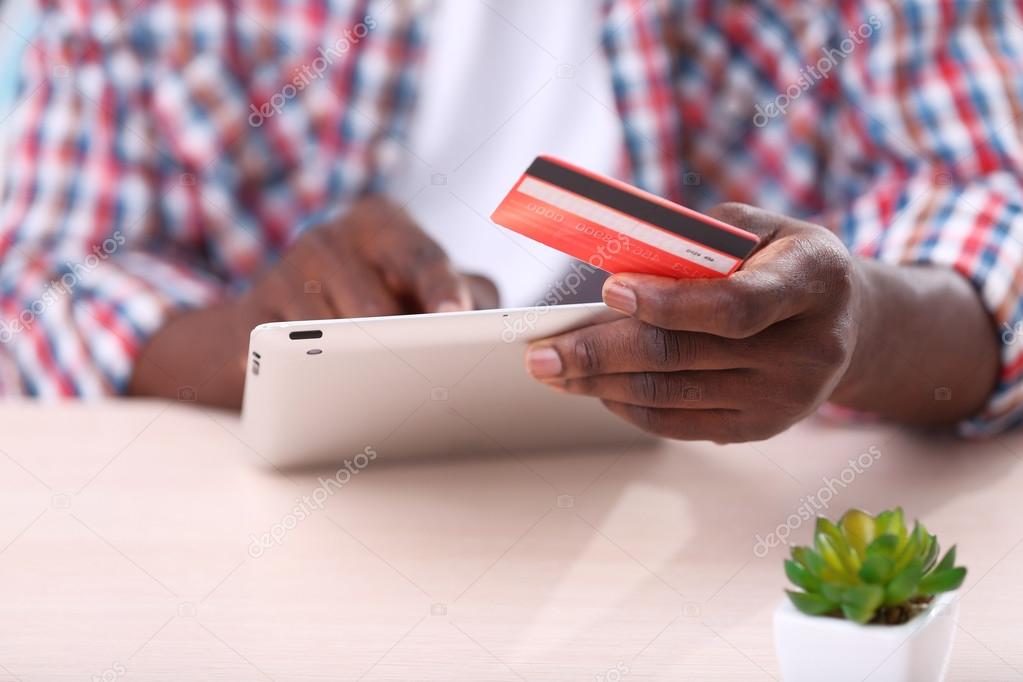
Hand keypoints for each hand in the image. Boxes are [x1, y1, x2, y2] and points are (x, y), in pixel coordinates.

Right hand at [129, 195, 496, 407]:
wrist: (278, 322)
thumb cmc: (375, 303)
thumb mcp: (424, 289)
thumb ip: (468, 295)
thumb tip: (486, 324)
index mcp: (381, 223)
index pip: (421, 256)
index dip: (441, 286)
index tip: (456, 313)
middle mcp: (330, 237)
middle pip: (377, 309)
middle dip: (399, 347)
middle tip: (416, 376)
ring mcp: (284, 272)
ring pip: (335, 338)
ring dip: (354, 366)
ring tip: (363, 375)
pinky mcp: (252, 315)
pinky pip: (288, 355)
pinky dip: (304, 374)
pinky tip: (310, 380)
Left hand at [524, 203, 861, 442]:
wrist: (850, 324)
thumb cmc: (787, 262)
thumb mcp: (764, 229)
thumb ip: (702, 241)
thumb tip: (622, 267)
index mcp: (813, 282)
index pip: (733, 305)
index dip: (667, 301)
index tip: (609, 289)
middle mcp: (806, 350)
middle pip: (682, 356)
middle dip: (599, 353)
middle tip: (539, 354)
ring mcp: (784, 399)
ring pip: (669, 394)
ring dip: (598, 382)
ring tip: (551, 369)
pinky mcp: (760, 428)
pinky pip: (678, 422)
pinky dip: (626, 404)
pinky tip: (593, 387)